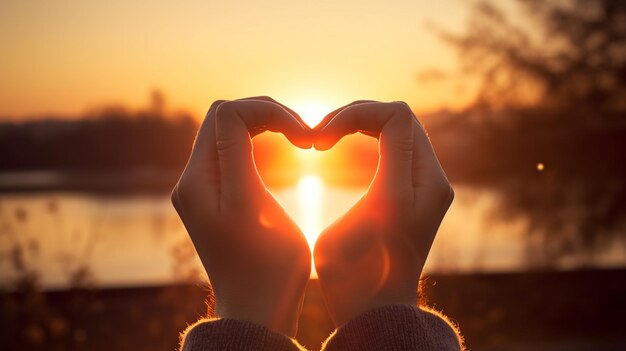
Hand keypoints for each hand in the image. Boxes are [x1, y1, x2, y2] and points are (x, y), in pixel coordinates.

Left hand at [171, 97, 311, 335]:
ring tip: (298, 137)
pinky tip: (282, 149)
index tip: (304, 134)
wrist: (257, 309)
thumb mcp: (253, 206)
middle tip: (303, 132)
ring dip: (264, 125)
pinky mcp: (214, 197)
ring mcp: (202, 189)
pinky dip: (259, 141)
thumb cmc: (266, 267)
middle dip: (266, 113)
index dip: (268, 110)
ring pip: (228, 131)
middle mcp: (192, 180)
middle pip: (224, 118)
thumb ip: (238, 155)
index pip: (227, 114)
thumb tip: (233, 111)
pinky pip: (232, 151)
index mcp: (198, 181)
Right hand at [313, 101, 453, 325]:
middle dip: (355, 115)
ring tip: (327, 137)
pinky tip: (342, 145)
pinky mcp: (418, 192)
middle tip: (320, 134)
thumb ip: (383, 162)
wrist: (375, 309)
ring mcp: (428, 187)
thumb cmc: (355, 276)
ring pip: (399, 129)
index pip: (395, 115)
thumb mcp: (361, 217)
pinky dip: (369, 137)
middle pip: (399, 118)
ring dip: (361, 124)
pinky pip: (397, 146)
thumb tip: (390, 120)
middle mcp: (432, 181)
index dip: (353, 114)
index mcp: (417, 186)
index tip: (320, 137)